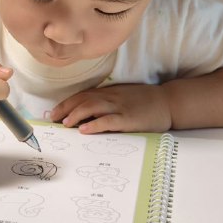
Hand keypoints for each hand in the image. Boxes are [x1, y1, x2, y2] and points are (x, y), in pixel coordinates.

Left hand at [50, 83, 171, 133]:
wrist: (169, 102)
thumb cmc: (145, 101)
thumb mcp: (123, 97)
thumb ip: (106, 102)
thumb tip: (86, 112)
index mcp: (109, 92)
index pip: (82, 95)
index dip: (66, 103)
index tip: (54, 113)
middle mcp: (111, 97)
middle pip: (82, 100)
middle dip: (65, 109)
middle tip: (53, 119)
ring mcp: (119, 107)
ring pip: (92, 108)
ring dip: (76, 115)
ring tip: (65, 124)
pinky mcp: (128, 119)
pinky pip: (108, 121)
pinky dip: (94, 125)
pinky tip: (84, 130)